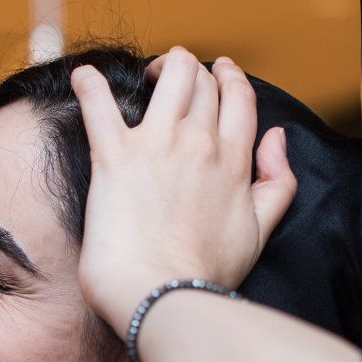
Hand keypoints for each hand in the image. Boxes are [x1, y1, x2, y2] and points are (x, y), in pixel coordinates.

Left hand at [71, 48, 295, 330]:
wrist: (161, 295)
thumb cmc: (205, 274)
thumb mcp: (259, 231)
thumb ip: (277, 182)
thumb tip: (277, 138)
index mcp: (234, 160)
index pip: (239, 96)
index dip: (229, 76)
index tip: (220, 70)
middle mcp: (200, 143)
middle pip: (203, 80)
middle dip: (191, 69)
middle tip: (173, 78)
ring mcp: (157, 144)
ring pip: (169, 75)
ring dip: (160, 66)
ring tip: (146, 75)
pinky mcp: (114, 156)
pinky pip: (99, 103)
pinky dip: (90, 84)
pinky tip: (84, 77)